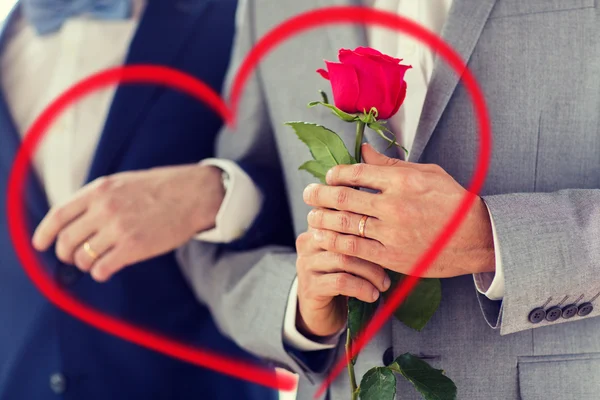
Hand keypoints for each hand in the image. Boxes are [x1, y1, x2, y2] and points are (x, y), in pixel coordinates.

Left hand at [32, 164, 223, 281]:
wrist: (193, 194)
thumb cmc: (161, 188)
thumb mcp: (123, 183)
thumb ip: (99, 199)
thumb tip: (77, 221)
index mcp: (99, 190)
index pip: (59, 215)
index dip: (44, 233)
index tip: (40, 244)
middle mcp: (105, 209)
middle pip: (67, 240)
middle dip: (65, 254)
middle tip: (72, 258)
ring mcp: (119, 229)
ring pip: (82, 257)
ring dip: (84, 264)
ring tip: (95, 262)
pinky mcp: (134, 248)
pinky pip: (102, 268)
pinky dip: (100, 272)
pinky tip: (107, 269)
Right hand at [295, 227, 390, 336]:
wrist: (320, 314)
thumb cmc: (341, 279)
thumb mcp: (349, 255)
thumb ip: (359, 239)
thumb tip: (391, 232)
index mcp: (318, 228)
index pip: (344, 218)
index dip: (367, 226)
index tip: (388, 238)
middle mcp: (308, 242)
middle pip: (345, 238)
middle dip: (373, 253)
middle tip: (391, 266)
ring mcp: (306, 264)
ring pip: (345, 260)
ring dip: (370, 273)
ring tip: (383, 285)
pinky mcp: (310, 286)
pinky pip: (341, 282)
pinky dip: (361, 288)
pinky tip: (371, 295)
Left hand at [303, 143, 494, 277]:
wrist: (477, 238)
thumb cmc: (453, 201)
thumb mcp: (427, 173)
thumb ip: (391, 164)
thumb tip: (362, 150)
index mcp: (403, 180)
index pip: (357, 172)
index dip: (336, 174)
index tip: (328, 176)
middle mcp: (395, 205)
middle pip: (344, 198)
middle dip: (319, 194)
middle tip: (307, 193)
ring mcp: (393, 233)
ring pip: (345, 225)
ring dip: (322, 220)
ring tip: (312, 217)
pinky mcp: (392, 257)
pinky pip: (355, 249)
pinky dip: (335, 243)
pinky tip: (324, 239)